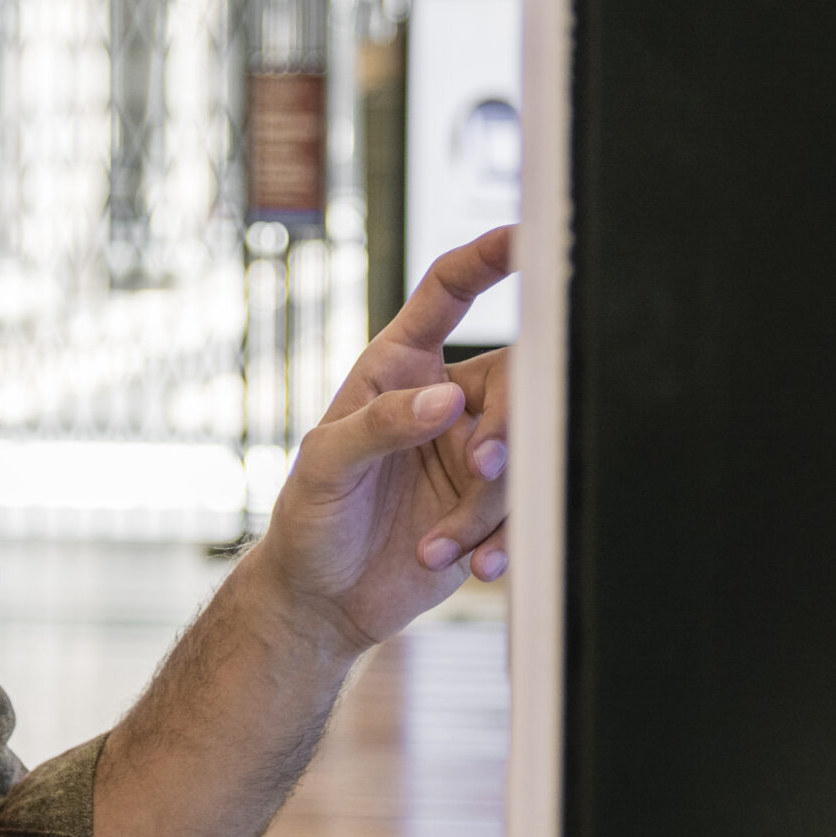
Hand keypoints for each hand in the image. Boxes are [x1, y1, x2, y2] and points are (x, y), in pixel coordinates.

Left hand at [247, 227, 515, 653]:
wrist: (324, 600)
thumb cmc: (309, 518)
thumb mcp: (325, 465)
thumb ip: (380, 424)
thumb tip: (446, 401)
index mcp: (399, 366)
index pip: (448, 293)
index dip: (488, 258)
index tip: (526, 236)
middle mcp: (444, 400)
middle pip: (514, 379)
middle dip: (508, 424)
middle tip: (480, 466)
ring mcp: (471, 452)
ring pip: (521, 454)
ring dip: (488, 505)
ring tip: (435, 546)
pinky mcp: (489, 506)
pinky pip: (525, 508)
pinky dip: (506, 539)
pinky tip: (477, 567)